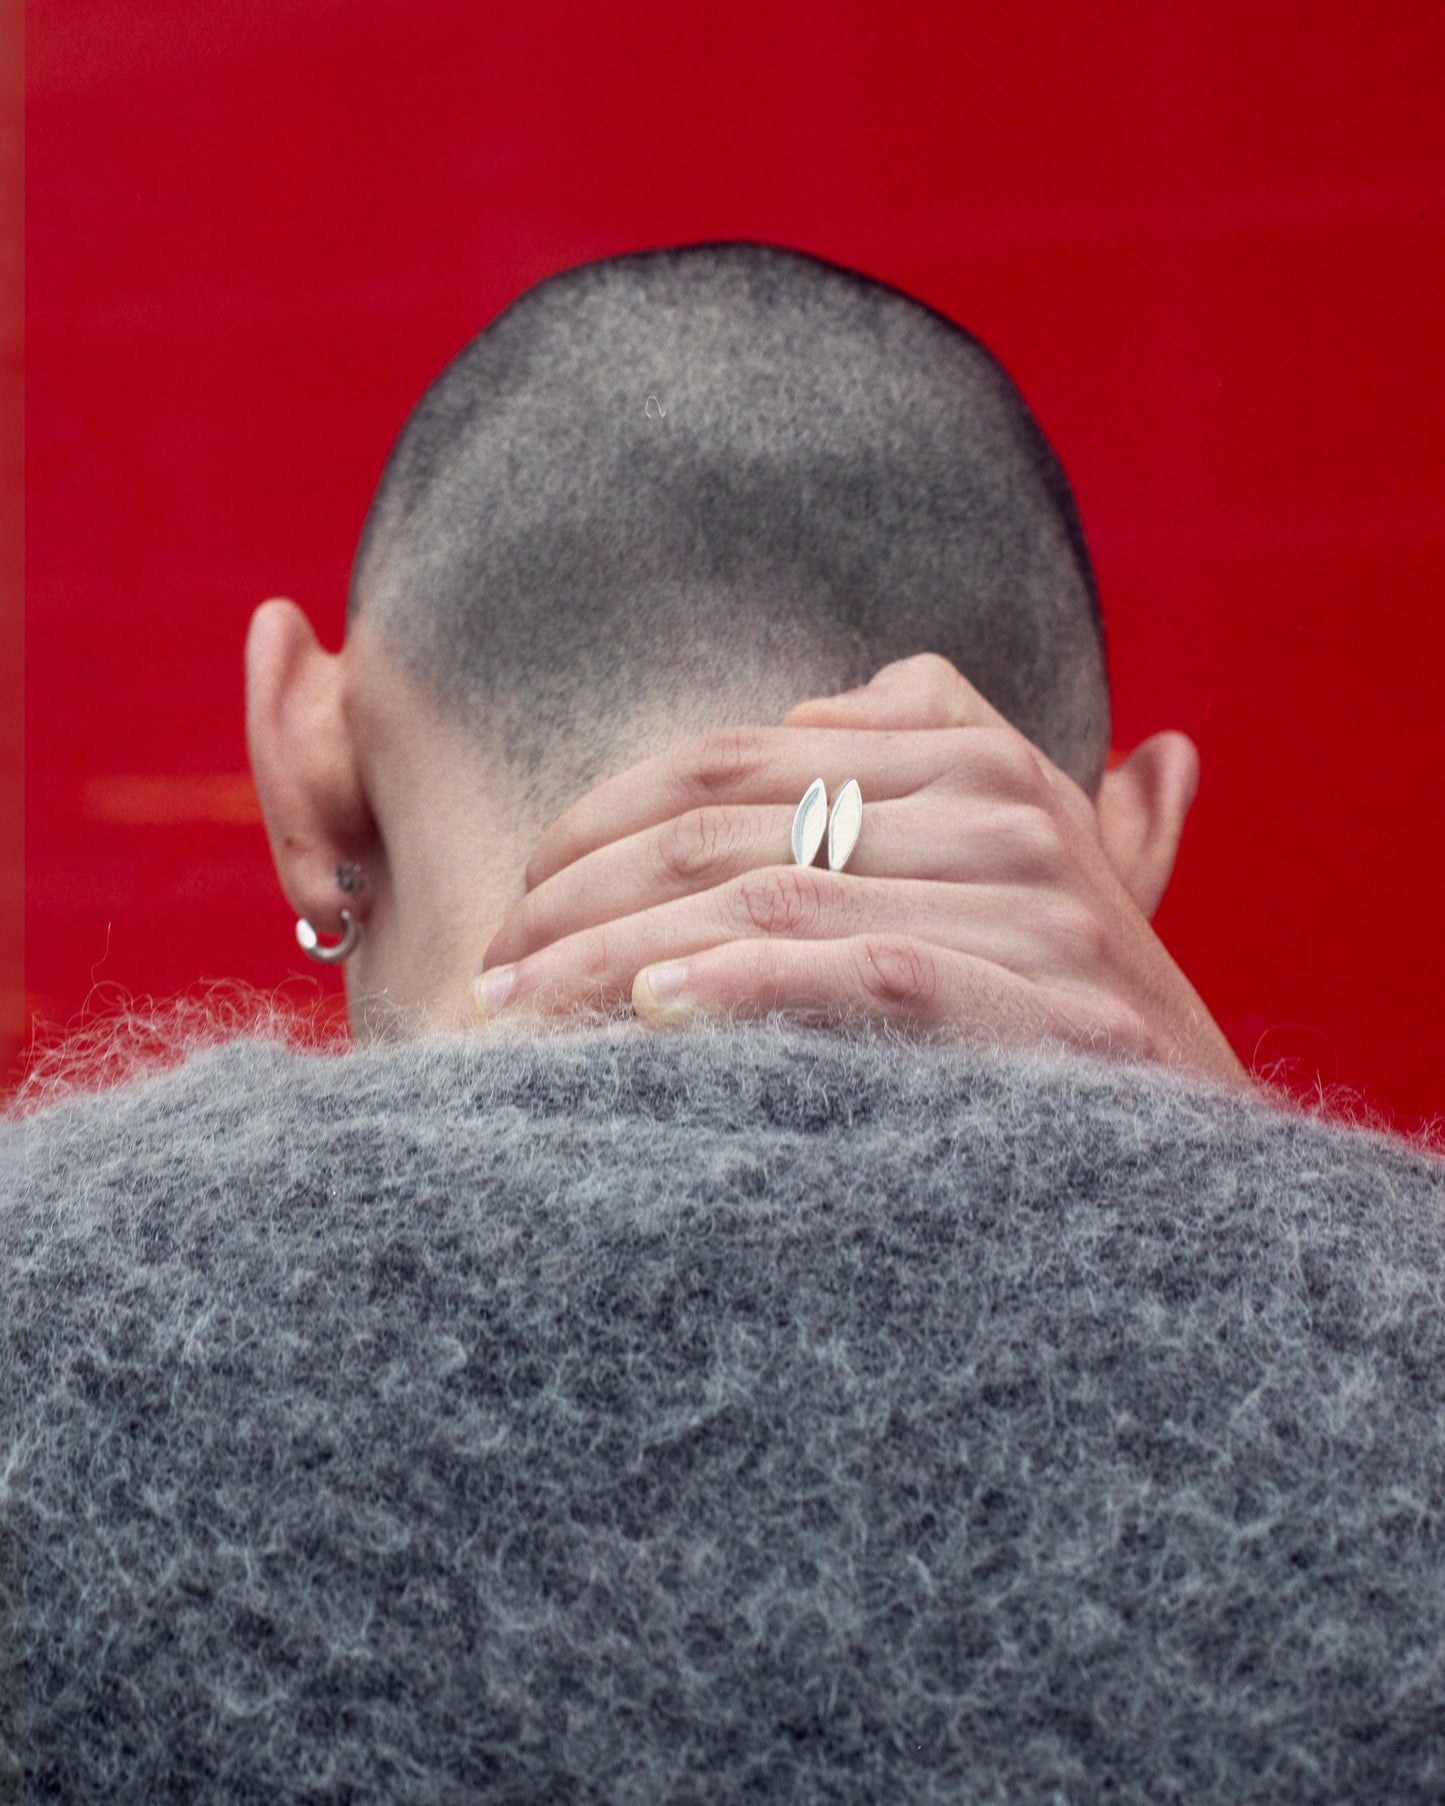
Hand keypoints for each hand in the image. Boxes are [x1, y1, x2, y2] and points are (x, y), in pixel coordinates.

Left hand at [475, 655, 1246, 1087]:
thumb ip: (932, 759)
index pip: (736, 755)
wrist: (1203, 1175)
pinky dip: (741, 987)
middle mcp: (1007, 806)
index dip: (600, 819)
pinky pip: (859, 971)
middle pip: (730, 821)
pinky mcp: (1048, 1008)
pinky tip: (649, 1016)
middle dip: (580, 896)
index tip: (518, 899)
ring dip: (614, 952)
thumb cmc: (1053, 1026)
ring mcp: (1034, 904)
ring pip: (770, 892)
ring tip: (518, 1009)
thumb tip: (829, 701)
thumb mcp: (1002, 869)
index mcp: (974, 754)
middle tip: (489, 970)